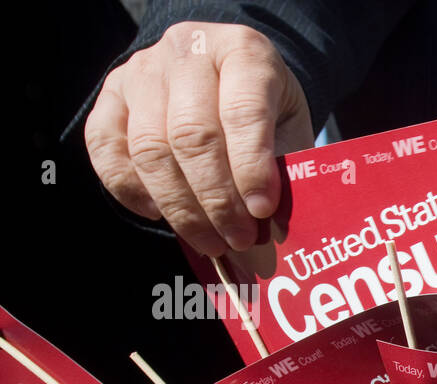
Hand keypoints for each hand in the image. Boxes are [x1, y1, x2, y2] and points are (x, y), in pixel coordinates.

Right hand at [84, 22, 313, 256]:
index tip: (262, 210)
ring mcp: (143, 69)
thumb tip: (271, 227)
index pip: (243, 112)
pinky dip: (129, 189)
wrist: (232, 80)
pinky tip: (159, 214)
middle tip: (238, 238)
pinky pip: (106, 146)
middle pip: (191, 135)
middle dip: (216, 199)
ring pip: (149, 147)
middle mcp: (187, 50)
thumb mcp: (292, 130)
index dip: (251, 168)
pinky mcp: (111, 93)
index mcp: (244, 50)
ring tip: (210, 240)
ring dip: (180, 207)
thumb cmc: (269, 112)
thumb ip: (284, 170)